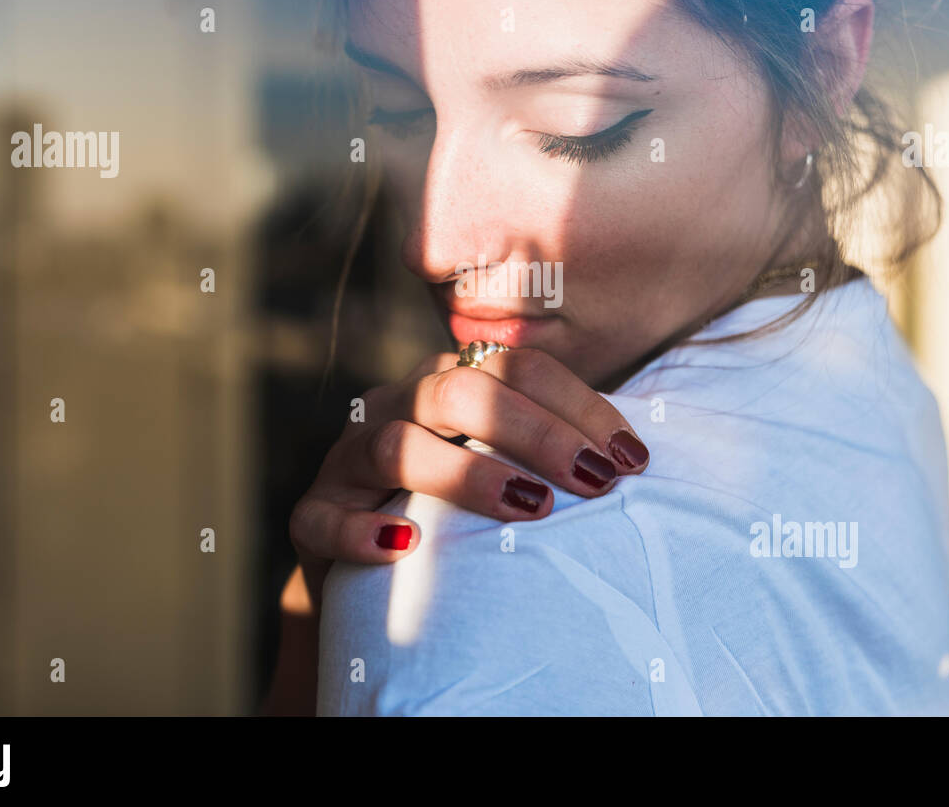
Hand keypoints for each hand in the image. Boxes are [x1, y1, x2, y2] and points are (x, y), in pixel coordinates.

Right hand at [288, 347, 650, 608]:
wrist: (376, 578)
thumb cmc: (459, 515)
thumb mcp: (504, 469)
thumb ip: (551, 453)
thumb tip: (636, 459)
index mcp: (450, 382)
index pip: (519, 369)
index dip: (579, 406)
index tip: (631, 458)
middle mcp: (398, 405)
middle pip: (463, 391)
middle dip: (536, 433)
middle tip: (593, 481)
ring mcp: (349, 458)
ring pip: (397, 442)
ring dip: (466, 474)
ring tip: (526, 508)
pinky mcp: (312, 515)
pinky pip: (325, 518)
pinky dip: (363, 531)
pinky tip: (405, 548)